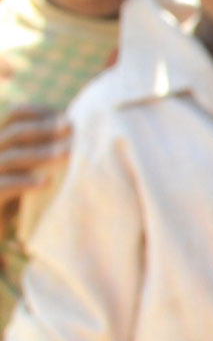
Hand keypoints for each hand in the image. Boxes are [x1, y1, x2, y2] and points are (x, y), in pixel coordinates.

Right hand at [0, 104, 69, 220]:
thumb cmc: (22, 195)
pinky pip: (4, 186)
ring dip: (41, 154)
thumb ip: (44, 148)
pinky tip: (47, 182)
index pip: (15, 116)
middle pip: (14, 133)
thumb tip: (77, 127)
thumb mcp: (32, 167)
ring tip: (67, 154)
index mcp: (2, 142)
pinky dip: (25, 182)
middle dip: (44, 128)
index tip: (67, 117)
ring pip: (10, 158)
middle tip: (71, 128)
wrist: (1, 229)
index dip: (39, 112)